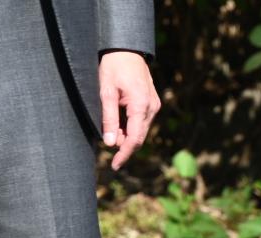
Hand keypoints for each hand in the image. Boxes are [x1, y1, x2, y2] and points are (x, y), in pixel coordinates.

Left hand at [97, 51, 160, 168]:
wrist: (126, 48)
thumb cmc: (114, 66)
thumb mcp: (106, 92)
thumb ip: (109, 119)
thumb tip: (110, 143)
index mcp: (141, 105)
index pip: (134, 139)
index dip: (124, 154)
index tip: (114, 166)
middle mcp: (152, 108)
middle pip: (139, 137)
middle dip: (123, 144)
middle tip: (107, 143)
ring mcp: (154, 106)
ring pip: (140, 130)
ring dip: (126, 134)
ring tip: (111, 127)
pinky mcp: (152, 103)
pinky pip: (142, 121)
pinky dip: (130, 126)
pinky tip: (119, 120)